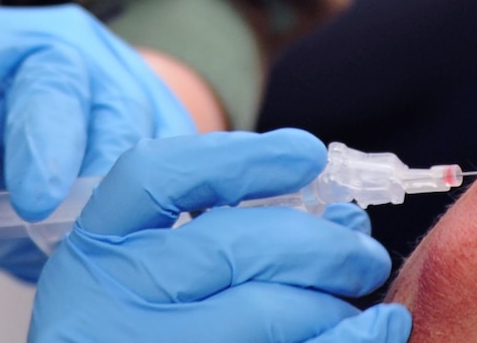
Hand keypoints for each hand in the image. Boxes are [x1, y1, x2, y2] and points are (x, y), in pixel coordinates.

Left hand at [0, 5, 194, 282]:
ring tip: (83, 238)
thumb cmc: (5, 139)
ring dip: (103, 185)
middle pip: (51, 85)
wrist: (81, 122)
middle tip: (33, 205)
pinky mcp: (170, 114)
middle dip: (42, 144)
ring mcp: (121, 74)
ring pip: (122, 120)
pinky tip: (141, 236)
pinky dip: (155, 200)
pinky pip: (169, 153)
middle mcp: (56, 46)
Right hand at [31, 131, 411, 342]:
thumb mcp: (138, 269)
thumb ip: (206, 228)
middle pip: (228, 245)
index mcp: (96, 247)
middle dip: (317, 241)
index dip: (240, 157)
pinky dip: (349, 341)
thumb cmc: (141, 323)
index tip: (309, 152)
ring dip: (333, 298)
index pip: (156, 176)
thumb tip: (334, 213)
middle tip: (361, 248)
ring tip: (359, 293)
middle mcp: (113, 300)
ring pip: (265, 312)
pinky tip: (380, 329)